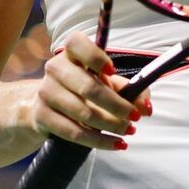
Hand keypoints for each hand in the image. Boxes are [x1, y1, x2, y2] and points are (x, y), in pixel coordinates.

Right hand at [31, 32, 152, 150]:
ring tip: (129, 131)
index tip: (113, 70)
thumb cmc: (84, 88)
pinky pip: (74, 133)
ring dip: (111, 125)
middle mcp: (55, 68)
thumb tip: (146, 107)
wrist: (48, 106)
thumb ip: (129, 90)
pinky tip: (116, 144)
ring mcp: (46, 92)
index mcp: (71, 52)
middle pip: (88, 87)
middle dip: (117, 105)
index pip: (76, 44)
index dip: (94, 56)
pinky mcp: (41, 116)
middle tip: (136, 117)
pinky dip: (99, 141)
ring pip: (83, 113)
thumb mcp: (106, 82)